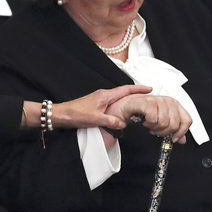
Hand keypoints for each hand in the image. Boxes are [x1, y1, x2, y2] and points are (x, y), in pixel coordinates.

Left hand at [37, 85, 152, 130]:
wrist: (61, 114)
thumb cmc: (76, 115)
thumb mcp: (95, 119)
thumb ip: (111, 121)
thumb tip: (123, 123)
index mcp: (105, 96)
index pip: (126, 90)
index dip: (138, 89)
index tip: (150, 88)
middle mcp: (103, 95)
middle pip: (124, 92)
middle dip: (136, 93)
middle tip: (147, 96)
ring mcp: (99, 99)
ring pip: (118, 98)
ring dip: (128, 100)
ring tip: (138, 104)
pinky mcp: (95, 104)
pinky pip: (112, 102)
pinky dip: (120, 105)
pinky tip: (121, 111)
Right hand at [105, 94, 190, 142]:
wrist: (127, 106)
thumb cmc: (143, 112)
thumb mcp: (161, 121)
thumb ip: (173, 130)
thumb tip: (182, 139)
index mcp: (174, 104)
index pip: (187, 120)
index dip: (181, 132)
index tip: (174, 138)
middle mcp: (168, 101)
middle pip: (175, 124)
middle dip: (164, 132)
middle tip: (157, 130)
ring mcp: (158, 100)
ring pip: (164, 123)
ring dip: (155, 128)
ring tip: (150, 124)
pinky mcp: (148, 102)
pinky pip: (153, 119)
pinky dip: (148, 123)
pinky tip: (145, 120)